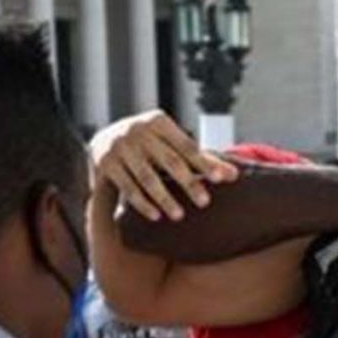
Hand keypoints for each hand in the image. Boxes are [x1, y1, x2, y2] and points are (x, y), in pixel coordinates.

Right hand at [90, 110, 238, 220]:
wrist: (103, 139)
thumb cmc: (150, 145)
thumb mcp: (170, 144)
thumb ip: (199, 158)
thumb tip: (234, 175)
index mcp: (158, 121)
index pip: (187, 146)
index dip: (205, 163)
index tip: (221, 179)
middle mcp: (138, 130)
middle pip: (169, 161)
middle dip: (188, 182)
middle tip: (205, 203)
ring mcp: (120, 146)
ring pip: (147, 177)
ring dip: (164, 197)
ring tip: (179, 215)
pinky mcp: (106, 163)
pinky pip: (127, 187)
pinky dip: (142, 203)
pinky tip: (156, 216)